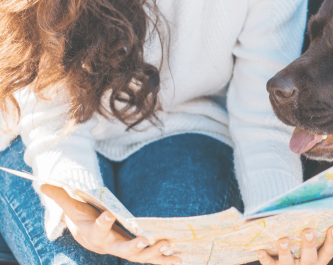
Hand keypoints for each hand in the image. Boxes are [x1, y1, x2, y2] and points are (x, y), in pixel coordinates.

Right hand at [41, 184, 181, 264]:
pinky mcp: (137, 252)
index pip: (99, 228)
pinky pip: (152, 259)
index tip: (108, 215)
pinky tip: (181, 259)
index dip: (103, 222)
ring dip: (155, 253)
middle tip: (146, 239)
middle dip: (135, 246)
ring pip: (141, 256)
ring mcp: (126, 250)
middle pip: (124, 250)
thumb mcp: (72, 207)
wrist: (90, 237)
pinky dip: (165, 260)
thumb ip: (61, 197)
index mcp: (96, 234)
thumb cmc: (83, 219)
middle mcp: (112, 246)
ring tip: (169, 245)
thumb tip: (42, 183)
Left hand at [256, 225, 332, 264]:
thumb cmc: (299, 245)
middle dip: (309, 244)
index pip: (328, 251)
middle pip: (309, 258)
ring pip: (288, 262)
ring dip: (285, 251)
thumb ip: (311, 227)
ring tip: (283, 240)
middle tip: (308, 231)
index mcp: (318, 259)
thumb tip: (314, 201)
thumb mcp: (309, 242)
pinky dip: (265, 257)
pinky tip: (260, 249)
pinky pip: (269, 264)